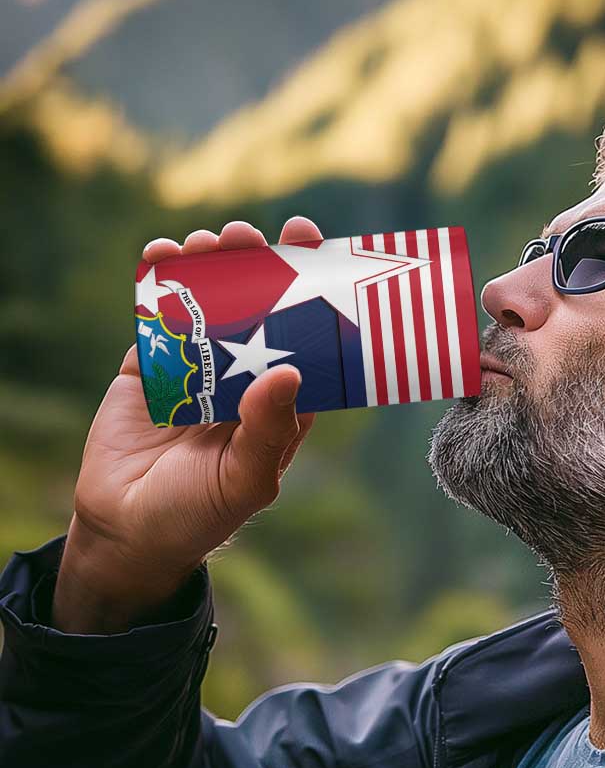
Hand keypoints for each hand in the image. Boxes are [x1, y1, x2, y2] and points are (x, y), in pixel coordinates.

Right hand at [52, 217, 321, 632]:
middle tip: (252, 235)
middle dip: (257, 265)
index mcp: (280, 402)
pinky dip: (158, 282)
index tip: (313, 246)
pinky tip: (162, 254)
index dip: (311, 293)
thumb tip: (291, 372)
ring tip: (208, 243)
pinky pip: (157, 316)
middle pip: (258, 308)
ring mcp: (196, 368)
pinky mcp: (149, 366)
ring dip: (210, 266)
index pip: (306, 338)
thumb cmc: (200, 513)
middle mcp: (244, 377)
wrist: (127, 531)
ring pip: (208, 303)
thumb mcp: (245, 480)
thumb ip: (268, 431)